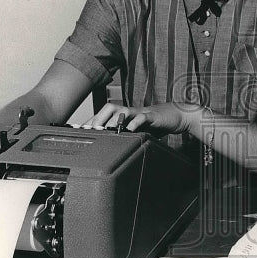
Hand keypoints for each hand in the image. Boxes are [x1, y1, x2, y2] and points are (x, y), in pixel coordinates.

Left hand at [80, 102, 199, 137]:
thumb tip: (110, 149)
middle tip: (90, 130)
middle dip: (97, 118)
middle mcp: (130, 112)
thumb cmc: (157, 124)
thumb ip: (126, 136)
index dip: (91, 121)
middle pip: (109, 108)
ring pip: (122, 110)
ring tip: (105, 129)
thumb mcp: (138, 131)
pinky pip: (141, 117)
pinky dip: (134, 123)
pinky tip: (129, 130)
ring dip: (112, 119)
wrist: (177, 116)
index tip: (79, 130)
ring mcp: (140, 112)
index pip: (104, 115)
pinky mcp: (152, 116)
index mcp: (125, 115)